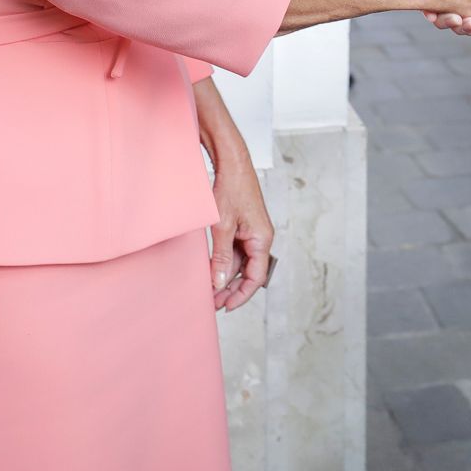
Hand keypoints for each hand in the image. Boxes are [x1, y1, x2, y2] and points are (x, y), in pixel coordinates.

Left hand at [209, 154, 274, 312]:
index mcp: (262, 239)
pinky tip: (210, 270)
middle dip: (231, 290)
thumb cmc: (231, 189)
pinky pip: (235, 251)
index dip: (241, 295)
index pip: (256, 278)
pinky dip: (223, 262)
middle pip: (248, 273)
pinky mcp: (243, 227)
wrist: (232, 162)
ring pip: (240, 263)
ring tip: (208, 290)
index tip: (225, 307)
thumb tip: (219, 283)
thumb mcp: (222, 226)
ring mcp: (251, 233)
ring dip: (225, 277)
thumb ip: (221, 257)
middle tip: (212, 303)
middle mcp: (260, 238)